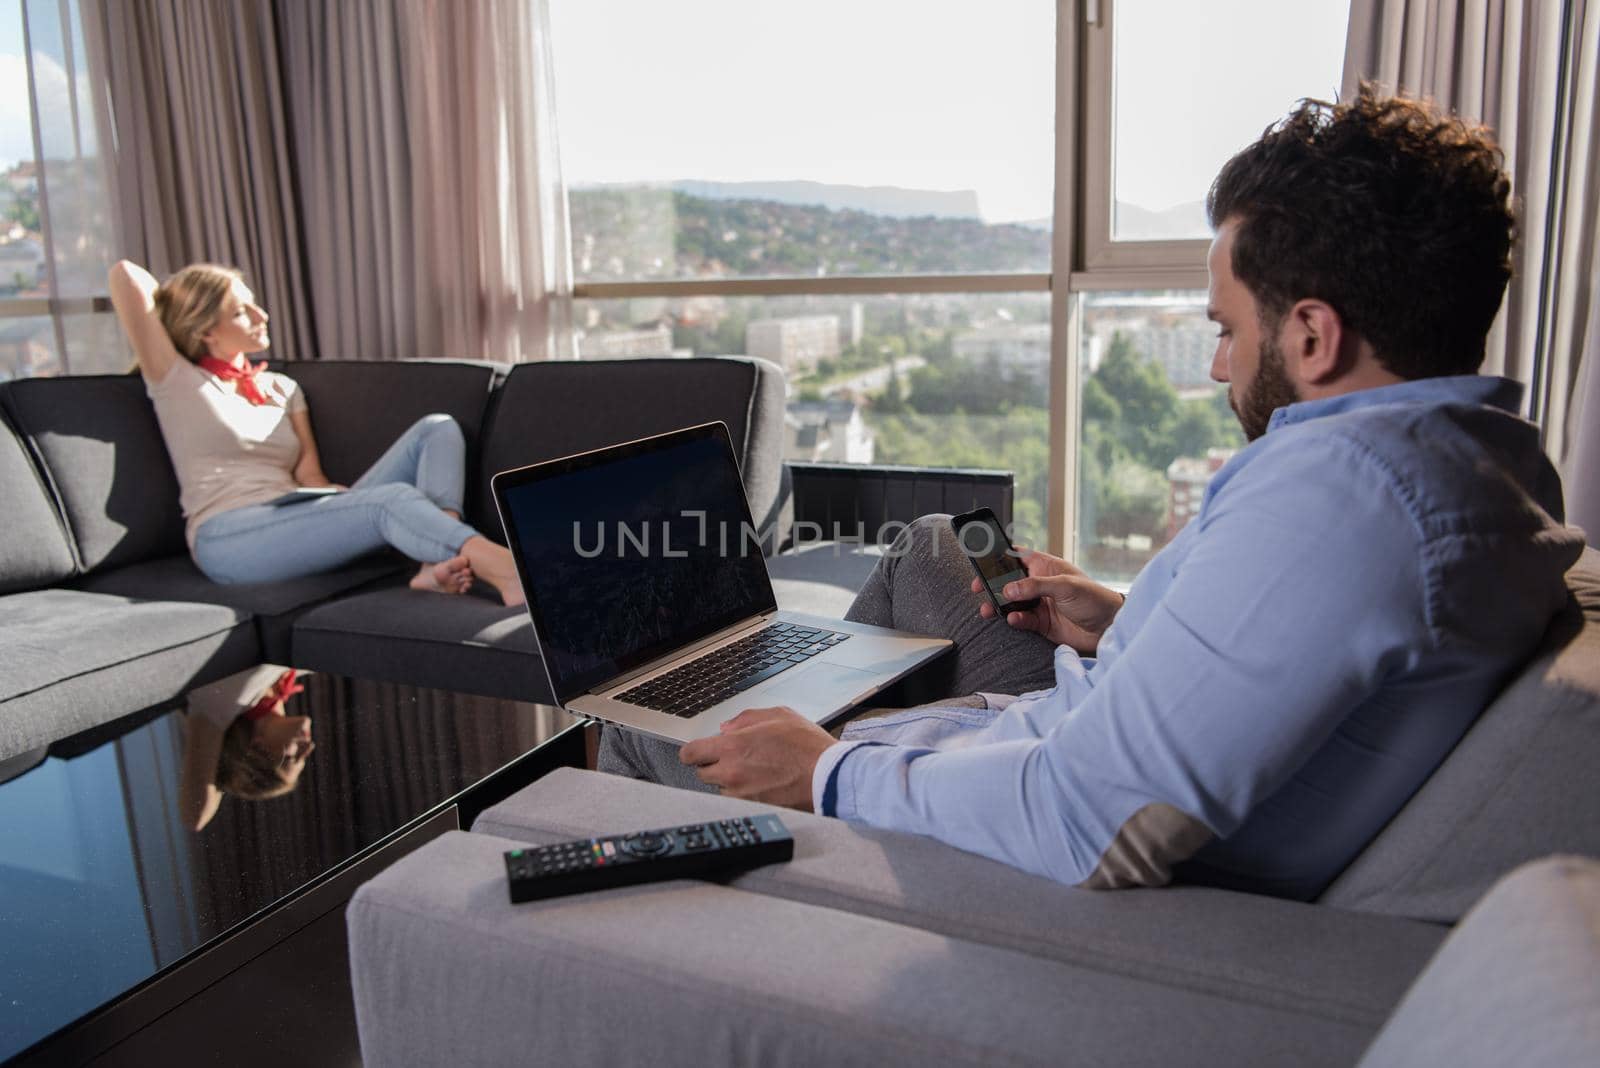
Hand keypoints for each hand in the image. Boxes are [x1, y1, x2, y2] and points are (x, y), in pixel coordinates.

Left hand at [678, 707, 834, 809]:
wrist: (829, 776)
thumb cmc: (808, 746)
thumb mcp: (779, 715)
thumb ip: (746, 719)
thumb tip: (727, 728)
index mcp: (733, 746)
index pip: (690, 754)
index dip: (693, 752)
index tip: (698, 752)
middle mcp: (731, 772)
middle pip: (702, 774)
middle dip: (714, 765)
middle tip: (733, 759)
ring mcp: (740, 794)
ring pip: (720, 789)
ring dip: (729, 782)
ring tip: (754, 772)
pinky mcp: (752, 809)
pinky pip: (737, 802)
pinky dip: (743, 795)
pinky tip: (762, 785)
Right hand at [972, 548, 1122, 653]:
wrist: (1109, 627)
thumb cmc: (1094, 598)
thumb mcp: (1065, 586)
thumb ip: (1035, 586)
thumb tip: (1008, 590)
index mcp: (1046, 567)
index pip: (1018, 557)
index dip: (1000, 558)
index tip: (982, 561)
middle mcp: (1040, 584)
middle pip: (1009, 582)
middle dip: (993, 585)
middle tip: (979, 589)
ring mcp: (1040, 604)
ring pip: (1011, 603)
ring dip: (999, 606)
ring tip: (989, 609)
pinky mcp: (1041, 623)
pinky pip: (1021, 620)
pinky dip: (1014, 620)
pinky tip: (1013, 619)